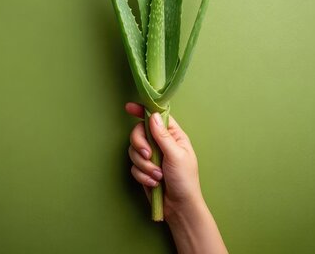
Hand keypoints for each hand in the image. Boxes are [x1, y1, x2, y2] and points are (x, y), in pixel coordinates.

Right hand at [125, 102, 202, 220]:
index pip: (157, 117)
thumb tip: (153, 116)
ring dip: (144, 165)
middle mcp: (161, 144)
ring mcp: (152, 156)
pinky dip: (143, 175)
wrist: (179, 206)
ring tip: (158, 176)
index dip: (143, 111)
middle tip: (148, 155)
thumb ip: (162, 136)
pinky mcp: (144, 169)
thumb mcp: (176, 155)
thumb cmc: (185, 180)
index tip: (129, 107)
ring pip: (134, 151)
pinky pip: (134, 166)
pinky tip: (154, 183)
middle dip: (140, 145)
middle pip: (139, 133)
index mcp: (173, 136)